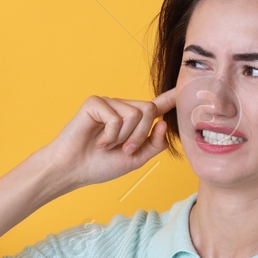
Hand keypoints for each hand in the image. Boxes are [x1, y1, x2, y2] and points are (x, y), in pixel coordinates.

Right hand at [38, 87, 178, 190]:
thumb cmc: (100, 165)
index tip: (184, 87)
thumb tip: (164, 123)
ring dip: (124, 137)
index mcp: (133, 121)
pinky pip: (116, 117)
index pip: (156, 106)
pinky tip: (98, 141)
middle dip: (140, 135)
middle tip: (124, 149)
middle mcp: (122, 108)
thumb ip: (154, 144)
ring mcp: (108, 103)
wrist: (72, 170)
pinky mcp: (95, 103)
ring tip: (107, 145)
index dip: (170, 97)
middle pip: (149, 110)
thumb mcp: (135, 159)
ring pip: (135, 114)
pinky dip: (109, 136)